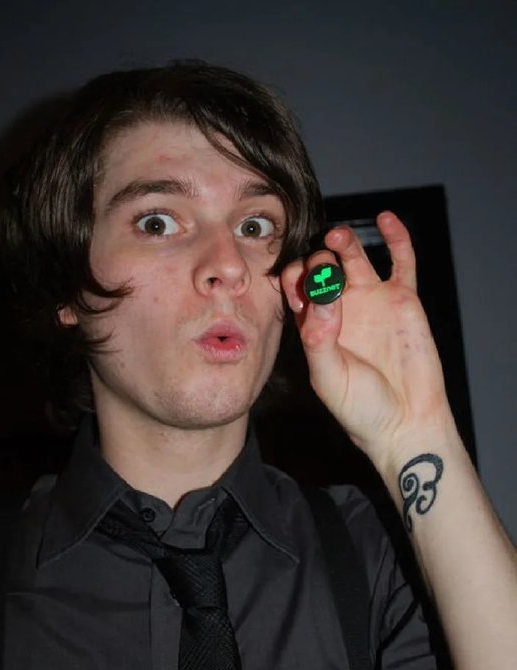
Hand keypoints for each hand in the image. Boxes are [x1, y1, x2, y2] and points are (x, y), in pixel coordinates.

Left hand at [280, 211, 453, 466]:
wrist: (405, 422)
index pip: (295, 287)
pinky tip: (386, 220)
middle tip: (322, 273)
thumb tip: (323, 299)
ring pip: (354, 258)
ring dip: (343, 242)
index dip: (292, 279)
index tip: (296, 286)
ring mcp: (371, 301)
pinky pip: (401, 260)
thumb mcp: (328, 377)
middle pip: (321, 267)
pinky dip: (395, 237)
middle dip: (317, 261)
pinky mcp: (402, 299)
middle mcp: (340, 308)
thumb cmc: (360, 408)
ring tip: (337, 239)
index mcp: (314, 325)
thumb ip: (319, 339)